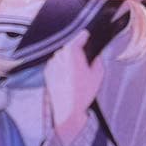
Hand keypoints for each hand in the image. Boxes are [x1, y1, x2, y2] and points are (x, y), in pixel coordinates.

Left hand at [45, 29, 103, 145]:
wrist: (67, 109)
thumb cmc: (83, 92)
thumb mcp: (98, 75)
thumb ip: (98, 60)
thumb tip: (95, 56)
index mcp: (72, 53)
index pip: (79, 37)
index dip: (85, 36)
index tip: (87, 36)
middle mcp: (60, 56)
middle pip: (70, 46)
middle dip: (77, 51)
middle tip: (85, 60)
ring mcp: (52, 63)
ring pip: (62, 55)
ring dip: (68, 59)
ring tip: (76, 72)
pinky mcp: (47, 72)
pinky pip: (56, 64)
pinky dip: (61, 67)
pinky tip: (68, 78)